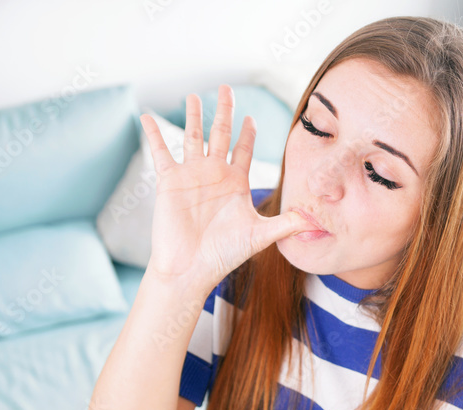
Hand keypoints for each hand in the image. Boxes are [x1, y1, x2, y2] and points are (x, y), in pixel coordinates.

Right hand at [139, 84, 312, 294]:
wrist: (192, 268)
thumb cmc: (225, 254)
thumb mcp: (260, 235)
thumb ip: (286, 224)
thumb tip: (315, 222)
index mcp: (235, 183)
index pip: (243, 150)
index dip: (247, 133)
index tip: (251, 118)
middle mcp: (214, 174)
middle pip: (221, 134)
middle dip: (225, 112)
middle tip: (227, 89)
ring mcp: (191, 175)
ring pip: (193, 137)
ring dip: (193, 116)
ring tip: (193, 95)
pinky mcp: (170, 181)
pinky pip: (161, 152)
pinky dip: (154, 134)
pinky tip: (147, 116)